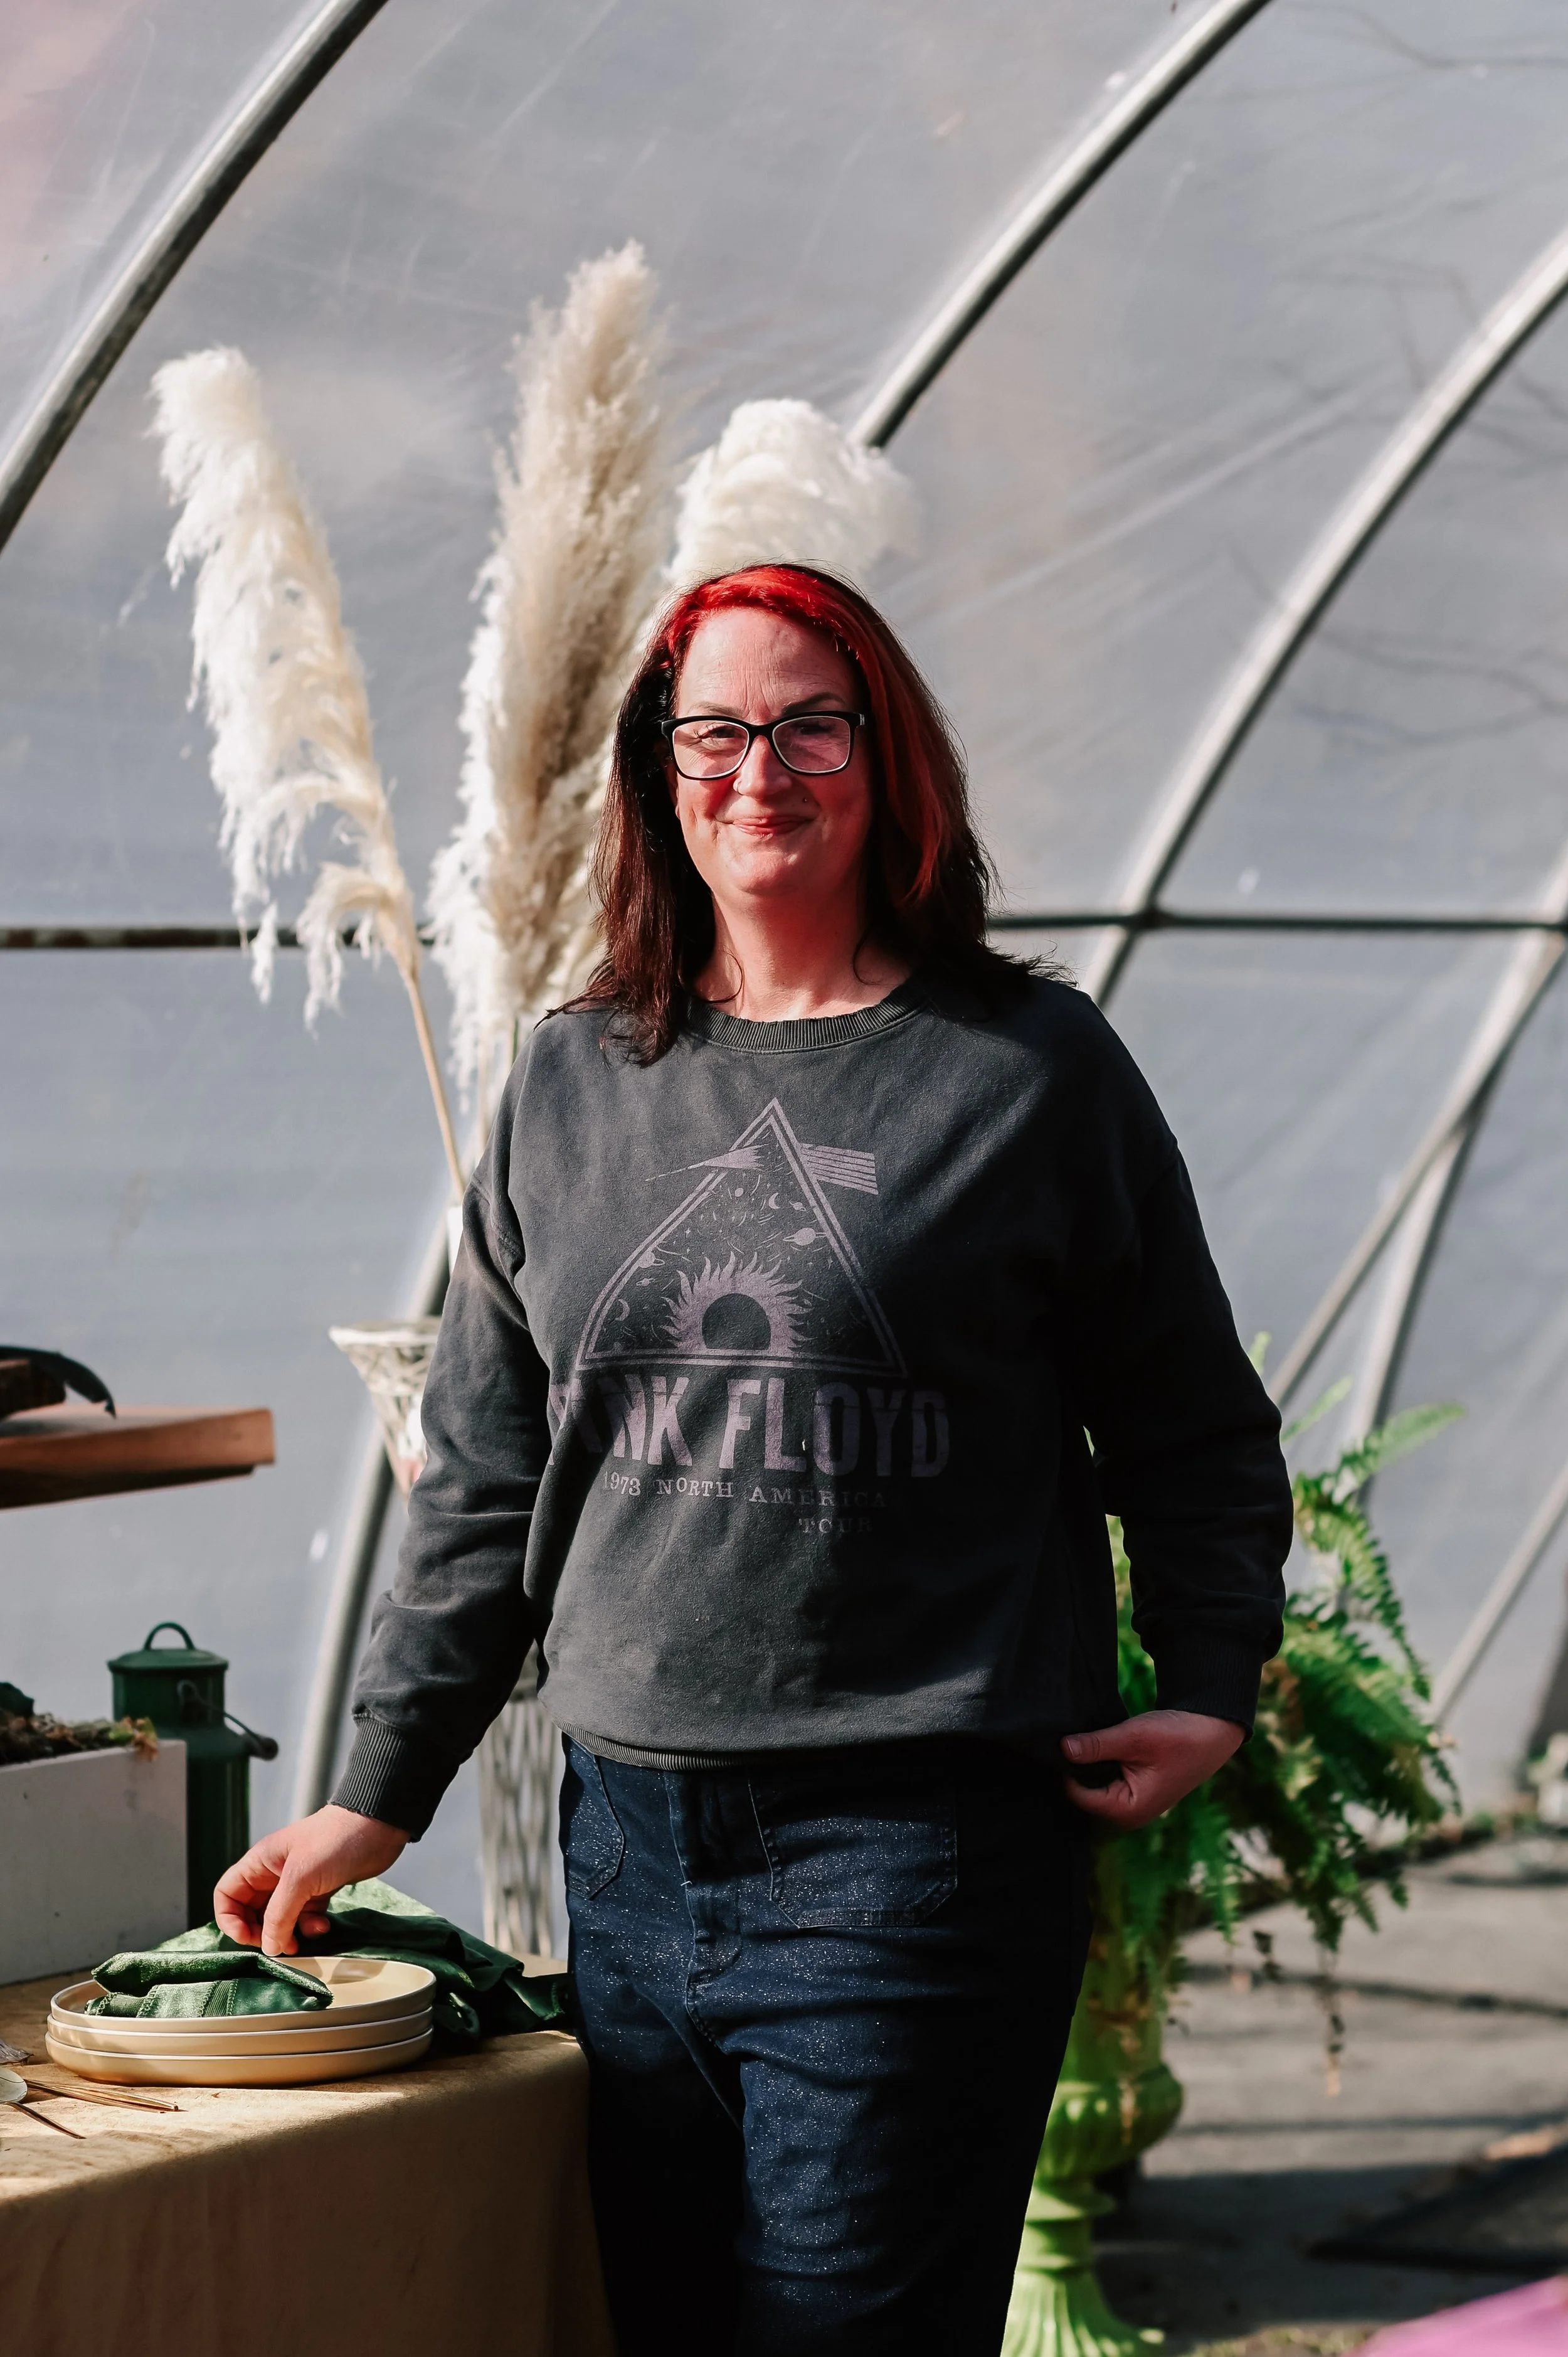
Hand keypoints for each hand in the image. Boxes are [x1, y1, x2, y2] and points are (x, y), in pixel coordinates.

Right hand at [215, 1804, 408, 1955]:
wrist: (378, 1826)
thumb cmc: (335, 1841)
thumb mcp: (301, 1878)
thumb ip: (279, 1915)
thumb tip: (269, 1948)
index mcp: (261, 1862)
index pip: (228, 1893)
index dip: (230, 1919)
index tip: (248, 1938)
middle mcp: (275, 1872)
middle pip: (251, 1910)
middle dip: (261, 1932)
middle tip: (277, 1946)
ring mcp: (298, 1882)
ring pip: (280, 1917)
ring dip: (287, 1933)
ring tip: (299, 1944)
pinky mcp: (320, 1889)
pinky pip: (304, 1916)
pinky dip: (309, 1926)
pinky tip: (323, 1926)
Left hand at [1062, 1710, 1243, 1828]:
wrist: (1212, 1730)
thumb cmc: (1178, 1737)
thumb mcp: (1133, 1737)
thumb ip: (1096, 1746)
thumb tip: (1062, 1749)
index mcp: (1128, 1811)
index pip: (1078, 1794)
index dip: (1068, 1768)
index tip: (1063, 1741)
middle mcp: (1128, 1816)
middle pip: (1084, 1793)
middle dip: (1079, 1767)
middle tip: (1077, 1737)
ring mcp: (1132, 1805)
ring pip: (1095, 1785)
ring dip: (1091, 1764)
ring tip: (1092, 1739)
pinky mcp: (1135, 1791)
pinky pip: (1107, 1781)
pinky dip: (1103, 1764)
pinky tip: (1102, 1745)